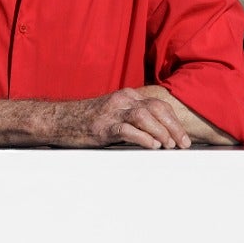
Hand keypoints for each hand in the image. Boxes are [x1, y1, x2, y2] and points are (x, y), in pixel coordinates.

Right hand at [54, 88, 191, 149]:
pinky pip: (126, 129)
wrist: (59, 120)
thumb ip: (134, 120)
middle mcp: (122, 100)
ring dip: (161, 132)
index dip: (174, 122)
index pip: (159, 105)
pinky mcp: (102, 126)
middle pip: (156, 109)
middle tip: (183, 145)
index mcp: (127, 96)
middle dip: (174, 127)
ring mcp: (112, 112)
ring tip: (169, 146)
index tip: (183, 138)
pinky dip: (142, 137)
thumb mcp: (114, 114)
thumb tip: (160, 138)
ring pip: (144, 116)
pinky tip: (151, 146)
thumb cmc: (89, 121)